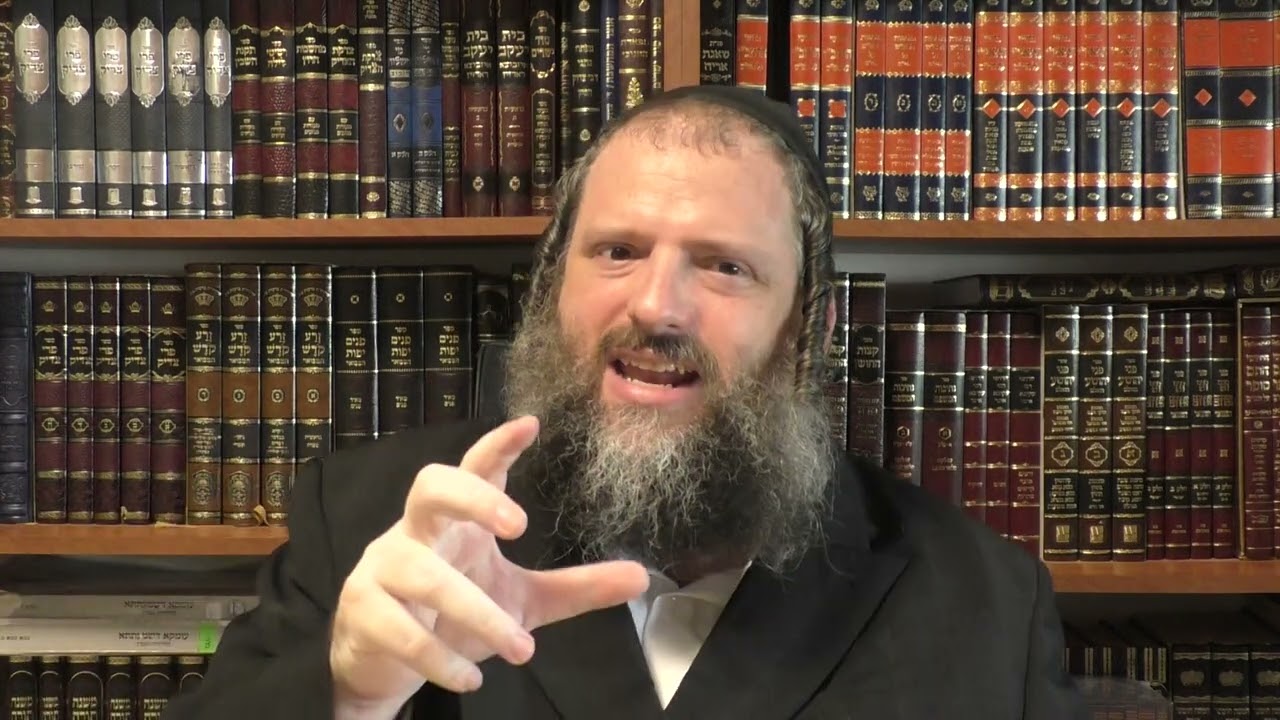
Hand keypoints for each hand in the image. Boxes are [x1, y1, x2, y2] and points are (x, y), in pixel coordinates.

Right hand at [328, 415, 649, 713]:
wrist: (381, 662)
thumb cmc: (452, 613)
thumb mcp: (521, 600)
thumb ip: (576, 587)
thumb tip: (643, 577)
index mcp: (458, 520)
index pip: (474, 469)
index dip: (498, 445)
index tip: (530, 425)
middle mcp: (416, 531)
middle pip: (430, 487)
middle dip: (471, 497)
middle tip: (517, 523)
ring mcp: (383, 568)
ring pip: (424, 576)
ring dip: (475, 613)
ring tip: (521, 649)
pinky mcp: (364, 612)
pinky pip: (400, 630)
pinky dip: (440, 657)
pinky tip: (470, 678)